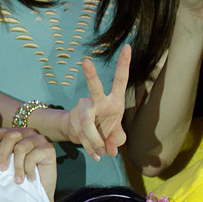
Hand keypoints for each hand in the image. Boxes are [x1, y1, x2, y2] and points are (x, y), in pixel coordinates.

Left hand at [0, 126, 55, 185]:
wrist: (40, 190)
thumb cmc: (22, 175)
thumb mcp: (7, 163)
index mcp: (15, 134)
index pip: (0, 132)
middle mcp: (27, 133)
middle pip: (10, 136)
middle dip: (3, 153)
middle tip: (1, 169)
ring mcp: (39, 139)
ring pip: (21, 148)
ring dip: (17, 166)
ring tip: (17, 179)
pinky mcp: (48, 148)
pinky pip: (33, 156)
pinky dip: (28, 169)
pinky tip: (30, 177)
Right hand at [64, 45, 130, 159]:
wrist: (80, 135)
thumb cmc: (104, 130)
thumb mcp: (116, 136)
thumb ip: (117, 141)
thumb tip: (109, 149)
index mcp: (113, 101)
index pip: (120, 80)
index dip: (124, 64)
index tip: (127, 47)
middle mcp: (97, 101)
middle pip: (94, 88)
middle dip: (91, 75)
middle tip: (85, 62)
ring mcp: (83, 109)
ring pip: (88, 123)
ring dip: (95, 142)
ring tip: (101, 154)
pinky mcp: (74, 120)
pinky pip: (82, 136)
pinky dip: (91, 148)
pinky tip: (96, 155)